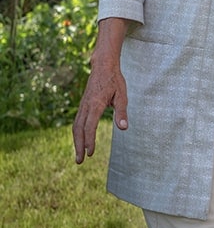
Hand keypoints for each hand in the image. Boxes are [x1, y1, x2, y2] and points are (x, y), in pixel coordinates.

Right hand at [72, 18, 128, 163]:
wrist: (102, 66)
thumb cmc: (115, 80)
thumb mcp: (123, 95)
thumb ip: (122, 112)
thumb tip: (123, 128)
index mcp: (96, 104)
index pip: (90, 126)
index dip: (89, 141)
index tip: (90, 153)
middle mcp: (86, 105)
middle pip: (78, 129)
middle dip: (79, 146)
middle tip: (80, 161)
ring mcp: (82, 105)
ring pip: (76, 126)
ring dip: (76, 141)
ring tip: (79, 156)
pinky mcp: (82, 105)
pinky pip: (77, 121)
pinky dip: (77, 133)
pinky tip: (80, 141)